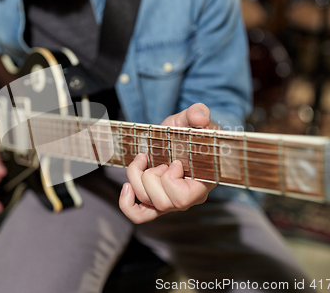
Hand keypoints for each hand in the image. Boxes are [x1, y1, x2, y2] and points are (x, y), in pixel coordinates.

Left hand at [119, 103, 216, 223]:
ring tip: (146, 160)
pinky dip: (127, 204)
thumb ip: (197, 114)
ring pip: (147, 202)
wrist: (180, 136)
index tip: (176, 161)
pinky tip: (127, 186)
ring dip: (138, 177)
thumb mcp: (192, 118)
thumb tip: (200, 117)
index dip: (171, 179)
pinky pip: (139, 215)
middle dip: (153, 176)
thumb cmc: (190, 130)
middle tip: (162, 160)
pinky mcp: (155, 201)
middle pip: (162, 202)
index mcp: (202, 183)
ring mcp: (171, 202)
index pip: (182, 198)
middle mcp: (188, 198)